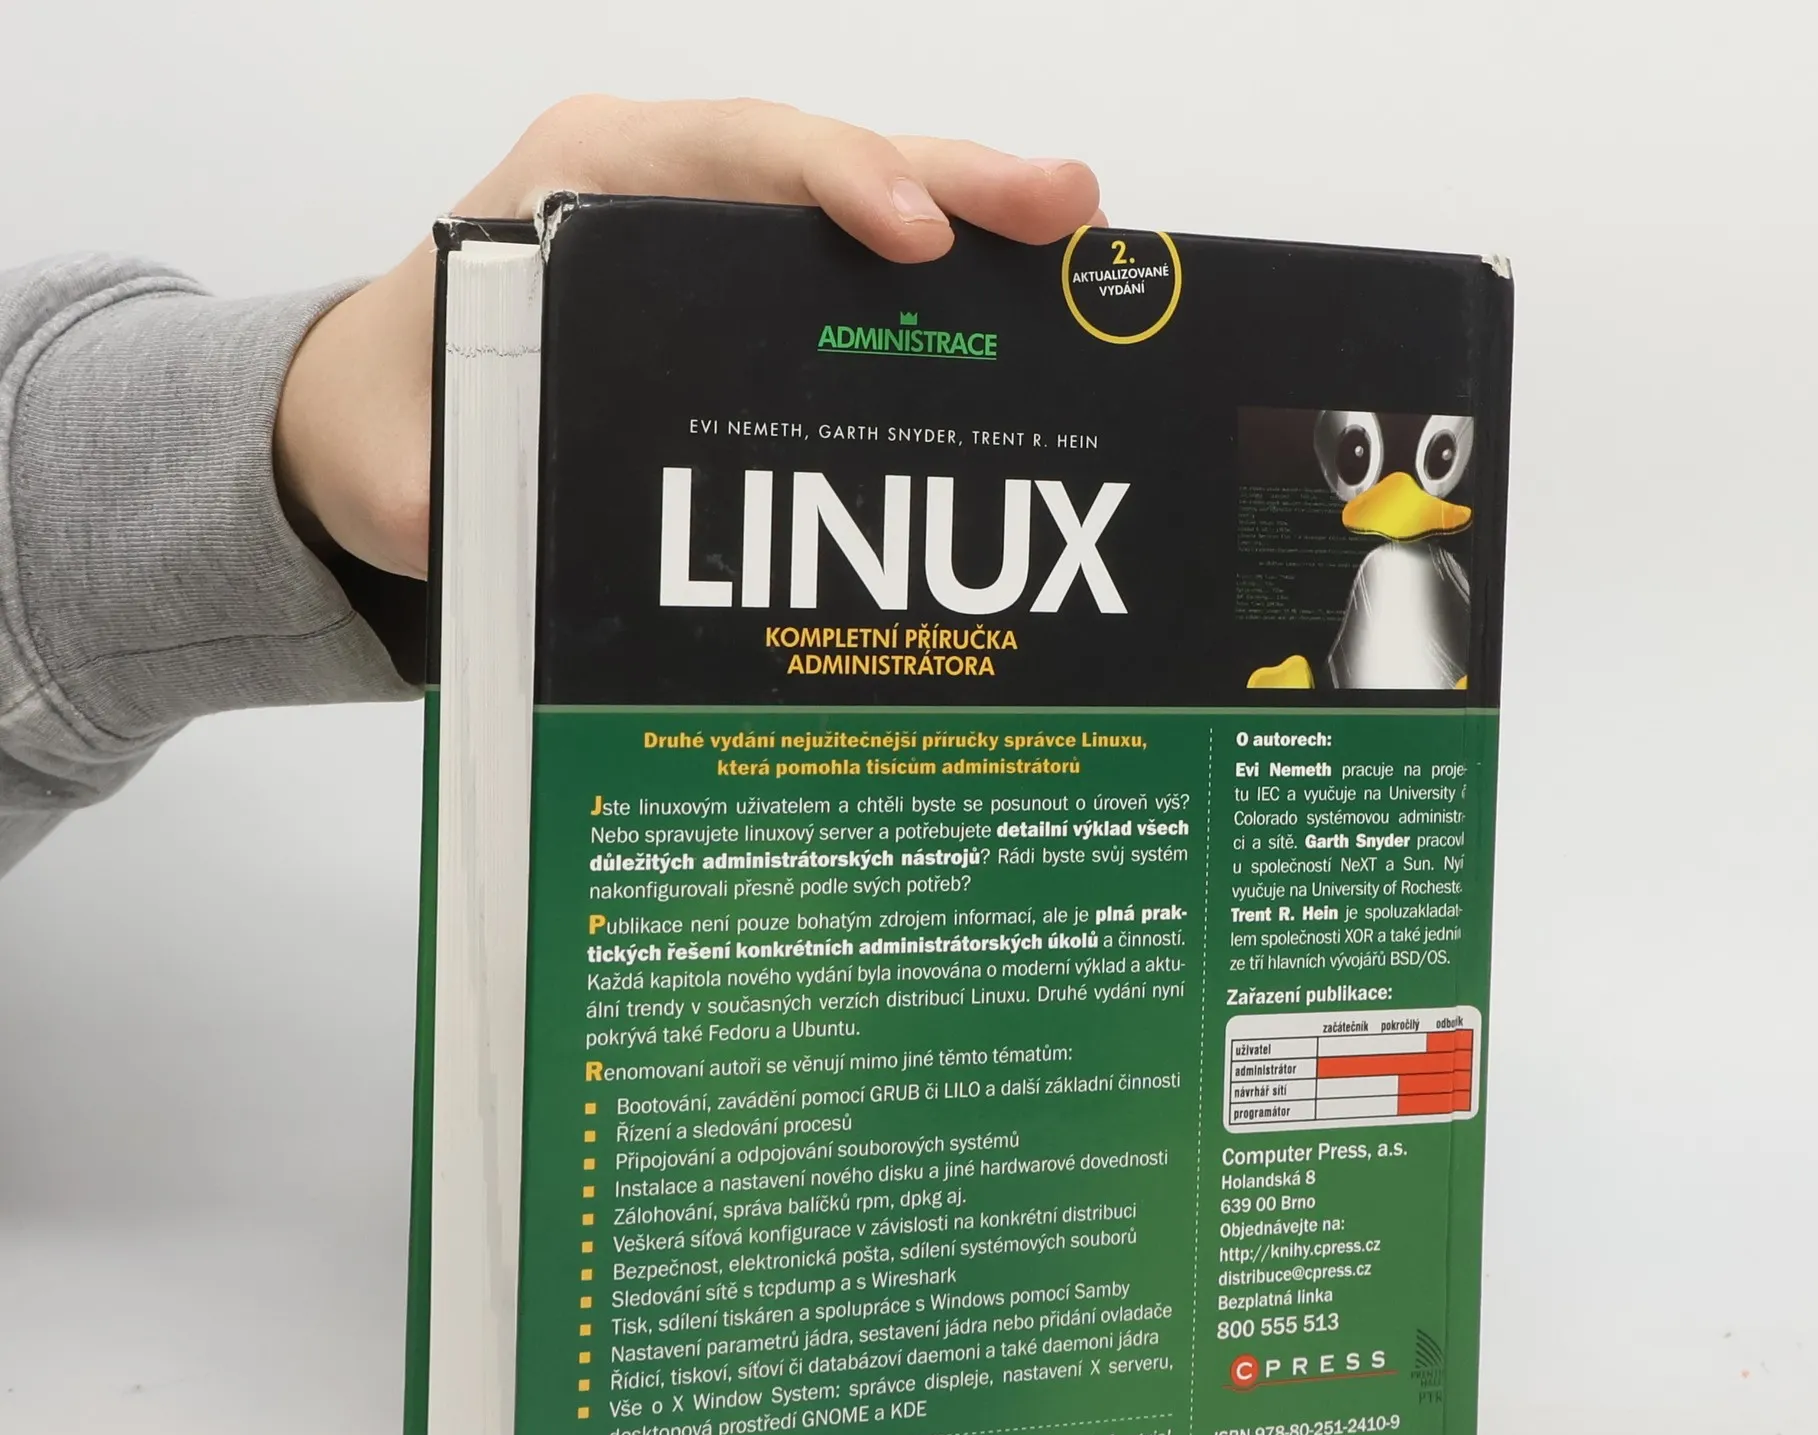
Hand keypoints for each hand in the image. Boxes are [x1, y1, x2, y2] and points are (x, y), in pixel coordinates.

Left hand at [274, 97, 1102, 578]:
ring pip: (856, 221)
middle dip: (952, 184)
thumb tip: (508, 532)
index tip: (911, 239)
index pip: (727, 153)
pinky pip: (846, 288)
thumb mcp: (397, 461)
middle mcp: (661, 195)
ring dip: (972, 235)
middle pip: (824, 168)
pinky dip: (937, 303)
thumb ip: (445, 493)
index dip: (830, 180)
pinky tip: (1019, 330)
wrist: (367, 428)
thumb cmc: (386, 414)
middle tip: (1071, 213)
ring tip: (1083, 255)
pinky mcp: (739, 310)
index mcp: (577, 186)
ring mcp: (712, 248)